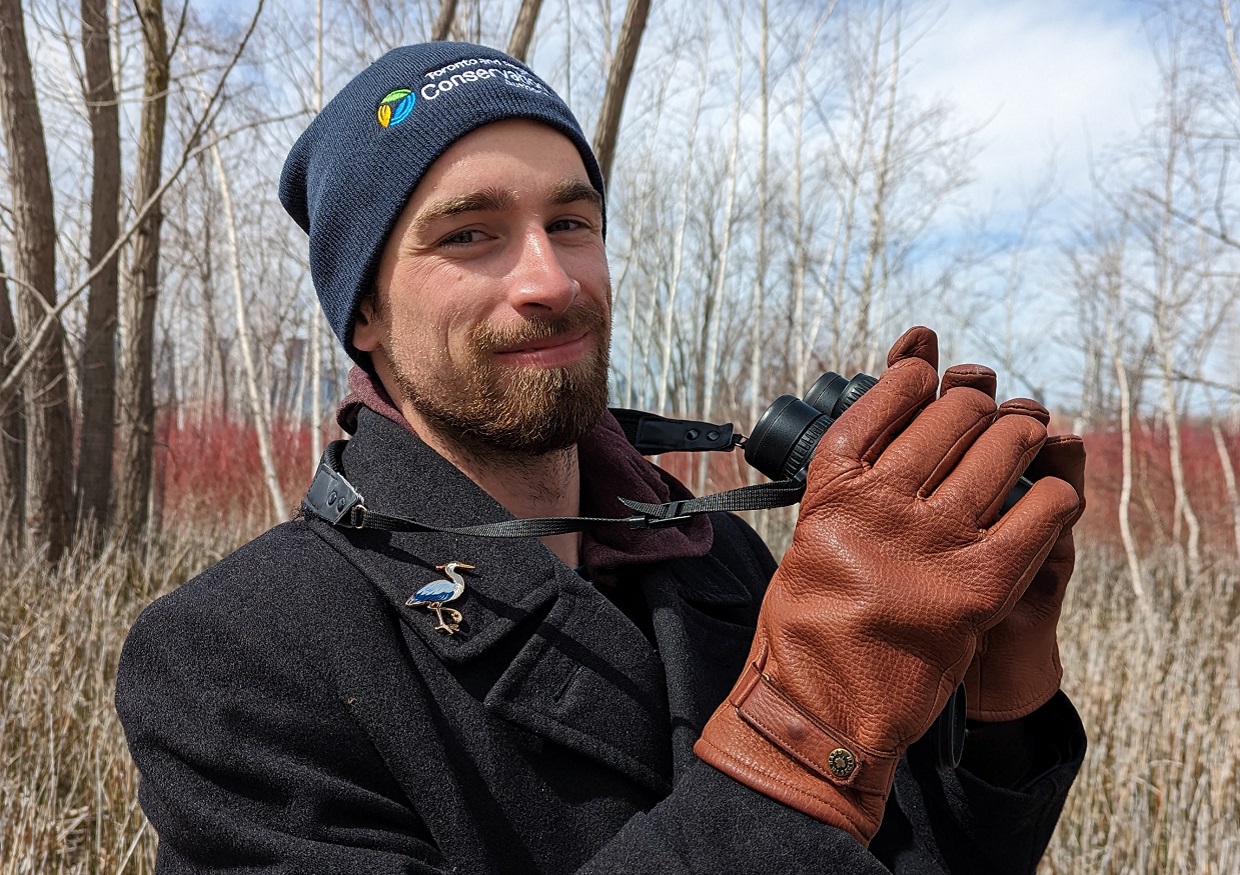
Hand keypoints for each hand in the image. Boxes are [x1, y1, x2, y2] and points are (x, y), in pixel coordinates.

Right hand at [695, 328, 1080, 843]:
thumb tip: (889, 430)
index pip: (889, 398)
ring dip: (1021, 433)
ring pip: (1004, 444)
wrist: (824, 707)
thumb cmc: (811, 624)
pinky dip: (1054, 492)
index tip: (927, 373)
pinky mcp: (983, 582)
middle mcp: (884, 502)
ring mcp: (936, 539)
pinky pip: (1045, 507)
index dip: (915, 375)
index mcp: (835, 487)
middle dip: (976, 404)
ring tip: (1022, 436)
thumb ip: (850, 486)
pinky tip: (1046, 495)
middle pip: (953, 412)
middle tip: (984, 412)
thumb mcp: (811, 537)